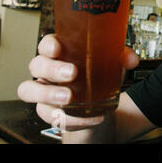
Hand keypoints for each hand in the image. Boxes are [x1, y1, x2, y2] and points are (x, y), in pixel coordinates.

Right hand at [17, 34, 139, 131]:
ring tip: (68, 98)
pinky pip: (49, 116)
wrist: (98, 101)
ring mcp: (44, 90)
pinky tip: (88, 117)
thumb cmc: (97, 73)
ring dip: (48, 94)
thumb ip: (121, 57)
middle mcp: (47, 70)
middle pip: (37, 65)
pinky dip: (69, 119)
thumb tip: (131, 59)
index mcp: (60, 52)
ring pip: (29, 90)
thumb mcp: (111, 62)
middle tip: (71, 73)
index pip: (46, 44)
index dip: (48, 45)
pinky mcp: (48, 111)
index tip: (57, 48)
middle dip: (52, 69)